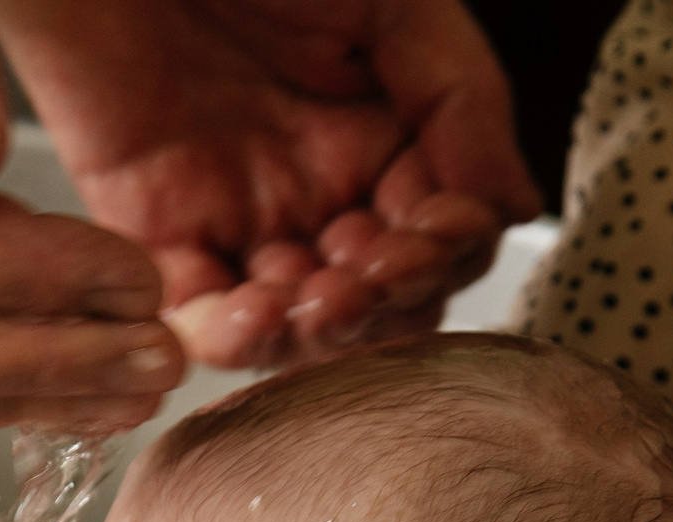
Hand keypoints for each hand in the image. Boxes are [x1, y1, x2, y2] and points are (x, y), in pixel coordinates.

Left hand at [0, 0, 539, 369]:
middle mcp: (319, 191)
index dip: (445, 254)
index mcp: (386, 138)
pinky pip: (198, 317)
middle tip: (368, 280)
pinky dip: (227, 338)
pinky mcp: (158, 234)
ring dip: (312, 335)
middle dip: (382, 306)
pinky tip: (251, 317)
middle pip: (375, 302)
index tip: (435, 234)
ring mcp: (240, 219)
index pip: (441, 240)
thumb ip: (462, 103)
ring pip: (294, 326)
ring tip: (312, 304)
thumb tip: (515, 206)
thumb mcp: (393, 5)